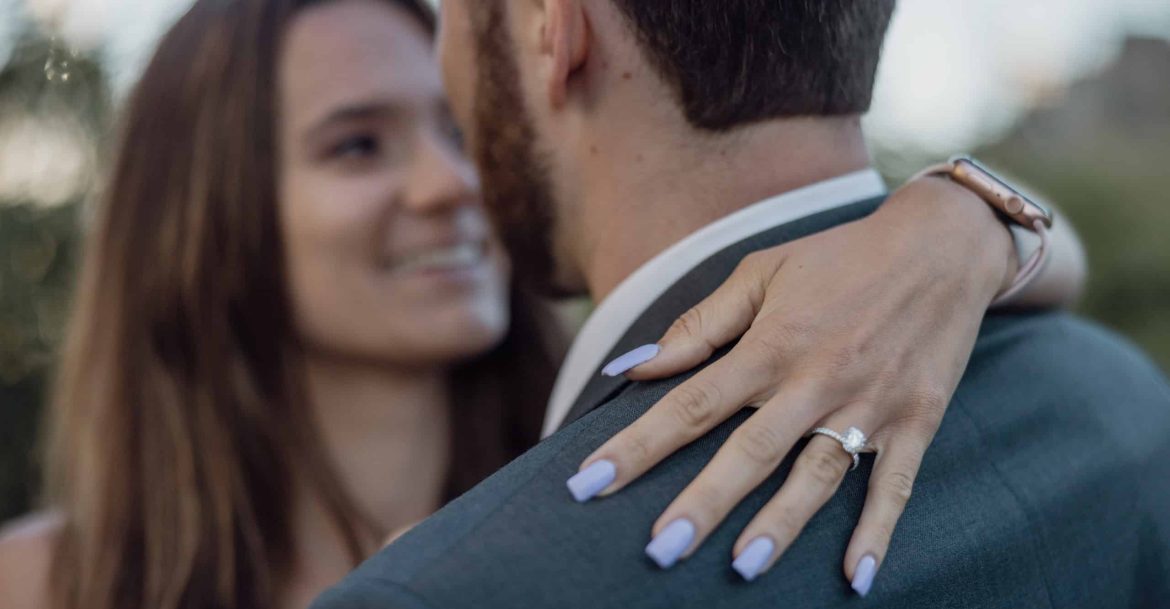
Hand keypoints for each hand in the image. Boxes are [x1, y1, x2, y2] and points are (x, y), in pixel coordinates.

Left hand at [568, 177, 1017, 593]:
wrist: (942, 246)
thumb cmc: (838, 258)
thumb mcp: (762, 274)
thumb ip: (699, 325)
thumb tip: (636, 364)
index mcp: (771, 345)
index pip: (690, 404)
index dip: (637, 445)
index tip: (588, 483)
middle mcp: (814, 381)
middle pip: (748, 451)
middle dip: (702, 502)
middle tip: (659, 550)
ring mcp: (868, 404)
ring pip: (818, 474)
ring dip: (782, 523)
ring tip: (743, 568)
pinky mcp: (915, 419)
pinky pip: (896, 483)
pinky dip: (879, 530)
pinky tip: (857, 576)